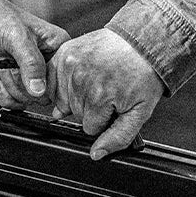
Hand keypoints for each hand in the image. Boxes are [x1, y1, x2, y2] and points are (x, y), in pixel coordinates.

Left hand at [0, 0, 67, 98]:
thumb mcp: (17, 37)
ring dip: (10, 88)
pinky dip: (2, 95)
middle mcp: (45, 61)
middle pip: (44, 93)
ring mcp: (27, 72)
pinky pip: (14, 100)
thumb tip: (39, 90)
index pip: (62, 78)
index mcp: (56, 46)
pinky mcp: (12, 79)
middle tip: (10, 67)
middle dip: (22, 85)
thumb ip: (31, 64)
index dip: (46, 84)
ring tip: (1, 68)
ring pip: (28, 99)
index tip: (28, 76)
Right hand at [44, 28, 163, 159]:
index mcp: (99, 98)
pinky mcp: (64, 53)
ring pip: (62, 99)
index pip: (89, 127)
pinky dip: (61, 82)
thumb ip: (118, 137)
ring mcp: (70, 66)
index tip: (114, 105)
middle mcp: (81, 82)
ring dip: (76, 95)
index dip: (103, 119)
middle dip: (91, 108)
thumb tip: (95, 154)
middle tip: (108, 91)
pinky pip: (52, 79)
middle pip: (75, 113)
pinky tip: (77, 78)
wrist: (142, 41)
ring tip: (96, 82)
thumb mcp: (140, 112)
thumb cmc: (143, 74)